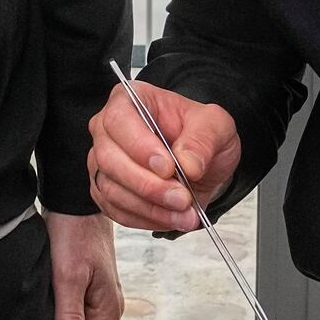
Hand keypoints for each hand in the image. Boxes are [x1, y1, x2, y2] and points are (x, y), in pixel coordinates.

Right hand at [85, 82, 240, 232]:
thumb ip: (204, 138)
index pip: (119, 120)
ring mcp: (102, 160)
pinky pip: (114, 210)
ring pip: (110, 188)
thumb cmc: (201, 135)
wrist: (200, 162)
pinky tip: (171, 218)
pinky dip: (144, 219)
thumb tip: (187, 163)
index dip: (139, 146)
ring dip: (149, 207)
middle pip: (109, 158)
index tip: (168, 168)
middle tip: (182, 198)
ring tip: (185, 214)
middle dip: (148, 185)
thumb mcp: (217, 126)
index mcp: (130, 100)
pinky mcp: (105, 189)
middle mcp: (108, 128)